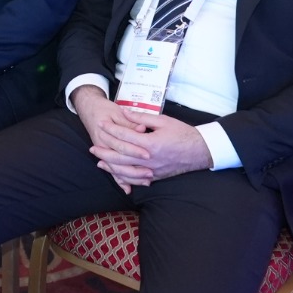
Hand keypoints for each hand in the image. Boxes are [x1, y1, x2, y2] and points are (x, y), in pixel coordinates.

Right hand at [72, 87, 149, 192]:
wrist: (88, 108)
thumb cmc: (103, 109)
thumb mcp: (116, 111)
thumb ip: (130, 121)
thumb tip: (142, 128)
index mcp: (105, 132)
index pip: (123, 144)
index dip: (136, 150)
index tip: (148, 154)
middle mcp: (103, 145)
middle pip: (120, 160)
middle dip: (136, 168)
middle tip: (150, 172)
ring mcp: (103, 151)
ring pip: (116, 169)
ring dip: (131, 176)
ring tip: (147, 179)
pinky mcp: (105, 155)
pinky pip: (113, 172)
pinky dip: (121, 181)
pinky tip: (129, 189)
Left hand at [90, 112, 213, 187]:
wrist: (200, 151)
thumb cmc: (183, 133)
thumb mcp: (163, 121)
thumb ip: (141, 118)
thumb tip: (124, 113)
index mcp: (150, 144)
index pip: (124, 137)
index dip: (111, 130)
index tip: (101, 124)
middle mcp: (149, 160)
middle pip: (121, 156)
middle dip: (105, 151)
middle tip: (92, 147)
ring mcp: (152, 170)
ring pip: (126, 170)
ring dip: (111, 166)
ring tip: (99, 161)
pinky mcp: (156, 176)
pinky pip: (136, 179)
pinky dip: (123, 177)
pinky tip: (116, 173)